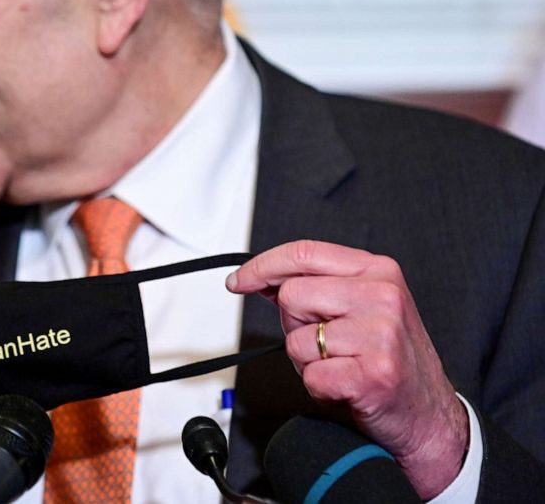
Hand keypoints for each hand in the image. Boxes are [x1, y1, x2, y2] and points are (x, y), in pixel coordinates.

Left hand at [227, 240, 468, 498]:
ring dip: (308, 361)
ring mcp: (381, 333)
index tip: (239, 281)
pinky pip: (310, 375)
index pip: (304, 253)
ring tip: (342, 365)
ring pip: (296, 339)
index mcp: (378, 271)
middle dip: (295, 325)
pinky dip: (319, 387)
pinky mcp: (374, 372)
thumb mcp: (362, 307)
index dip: (262, 266)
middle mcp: (382, 295)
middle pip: (291, 296)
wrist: (430, 417)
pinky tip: (346, 386)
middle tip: (327, 344)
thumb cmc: (390, 360)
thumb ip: (317, 287)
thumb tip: (263, 279)